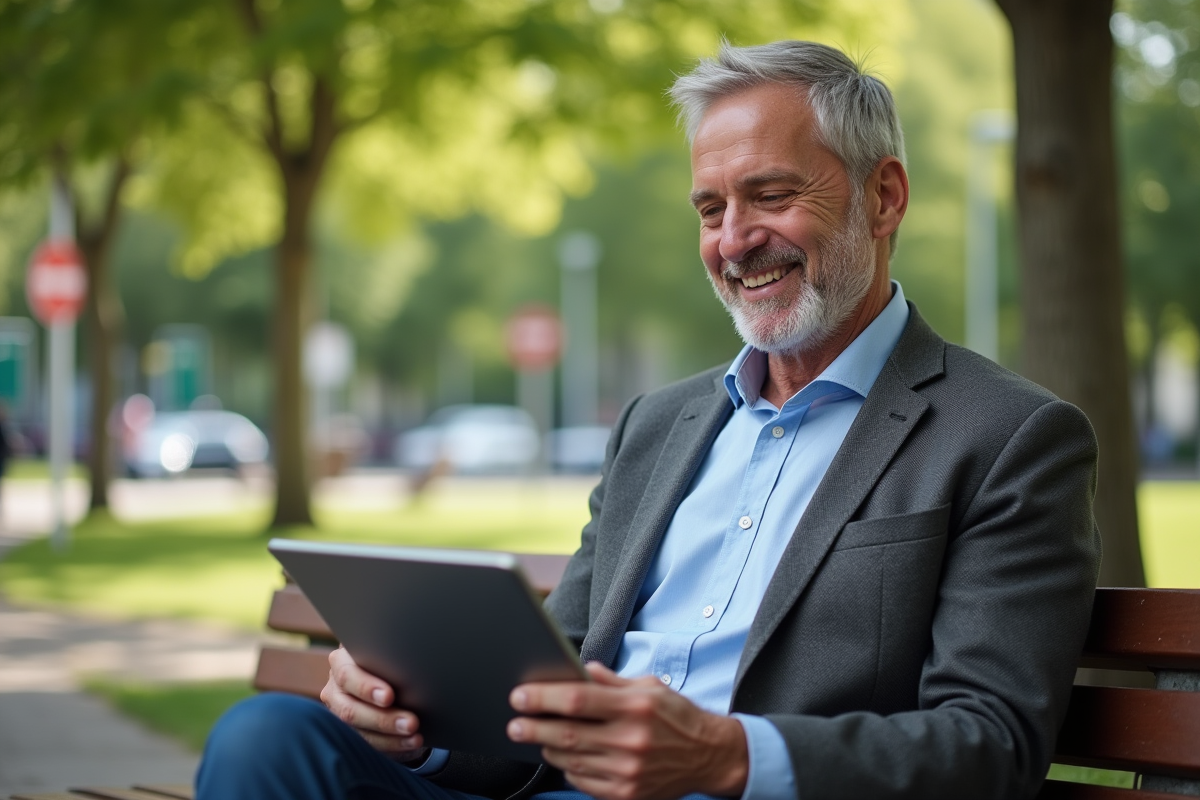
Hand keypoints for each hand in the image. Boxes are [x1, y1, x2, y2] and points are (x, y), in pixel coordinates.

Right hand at [320, 646, 428, 761]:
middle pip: (350, 709)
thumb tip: (415, 670)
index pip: (347, 675)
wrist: (388, 675)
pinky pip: (365, 744)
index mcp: (341, 661)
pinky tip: (410, 742)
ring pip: (357, 732)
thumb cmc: (390, 659)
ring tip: (414, 736)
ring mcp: (338, 712)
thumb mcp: (387, 655)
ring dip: (389, 737)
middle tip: (411, 723)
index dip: (367, 687)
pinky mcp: (347, 731)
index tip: (389, 696)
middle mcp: (334, 688)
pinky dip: (391, 744)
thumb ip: (391, 660)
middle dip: (383, 719)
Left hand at [506, 662, 748, 799]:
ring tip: (537, 737)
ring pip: (571, 761)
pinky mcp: (627, 794)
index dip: (543, 698)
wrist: (709, 755)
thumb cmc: (676, 716)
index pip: (577, 700)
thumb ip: (612, 681)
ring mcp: (628, 771)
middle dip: (533, 728)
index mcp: (635, 707)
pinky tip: (566, 757)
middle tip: (514, 723)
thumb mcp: (650, 686)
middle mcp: (631, 740)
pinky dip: (569, 769)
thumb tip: (580, 671)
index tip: (520, 696)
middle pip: (566, 735)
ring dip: (548, 749)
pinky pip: (584, 782)